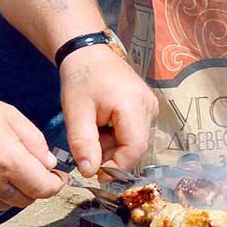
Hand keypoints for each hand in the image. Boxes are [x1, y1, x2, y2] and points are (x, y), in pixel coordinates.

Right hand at [0, 92, 65, 221]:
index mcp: (9, 160)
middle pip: (28, 198)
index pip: (44, 188)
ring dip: (12, 192)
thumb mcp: (12, 117)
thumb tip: (49, 165)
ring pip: (7, 205)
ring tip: (1, 168)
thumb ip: (36, 142)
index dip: (56, 184)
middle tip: (28, 168)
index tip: (57, 178)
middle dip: (34, 185)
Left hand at [57, 43, 155, 173]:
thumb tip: (89, 173)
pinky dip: (116, 137)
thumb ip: (83, 144)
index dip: (116, 167)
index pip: (134, 148)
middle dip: (111, 156)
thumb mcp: (76, 112)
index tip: (93, 172)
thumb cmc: (81, 79)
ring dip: (112, 147)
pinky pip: (134, 132)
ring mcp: (150, 106)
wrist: (88, 53)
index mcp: (134, 105)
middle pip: (135, 146)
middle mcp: (149, 106)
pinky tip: (101, 126)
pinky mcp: (146, 107)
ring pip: (134, 141)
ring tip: (92, 133)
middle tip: (88, 150)